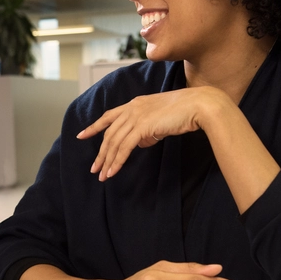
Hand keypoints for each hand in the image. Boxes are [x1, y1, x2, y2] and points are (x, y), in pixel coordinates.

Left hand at [77, 88, 218, 180]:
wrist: (198, 105)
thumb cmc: (185, 112)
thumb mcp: (160, 119)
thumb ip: (147, 129)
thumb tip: (139, 142)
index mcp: (135, 104)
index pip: (109, 116)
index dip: (94, 126)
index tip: (81, 135)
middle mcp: (132, 108)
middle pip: (109, 133)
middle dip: (101, 153)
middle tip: (94, 168)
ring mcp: (136, 116)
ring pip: (114, 142)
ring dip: (107, 161)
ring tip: (102, 176)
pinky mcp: (143, 126)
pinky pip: (124, 147)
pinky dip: (117, 161)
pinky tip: (113, 172)